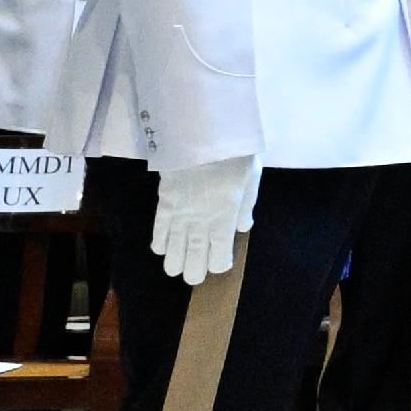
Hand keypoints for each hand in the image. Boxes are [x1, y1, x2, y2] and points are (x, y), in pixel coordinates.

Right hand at [152, 155, 260, 283]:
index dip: (219, 263)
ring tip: (175, 269)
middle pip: (194, 256)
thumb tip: (241, 229)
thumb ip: (246, 206)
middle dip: (193, 271)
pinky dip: (160, 242)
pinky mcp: (164, 202)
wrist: (201, 133)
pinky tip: (161, 249)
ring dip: (174, 261)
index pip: (220, 253)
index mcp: (225, 217)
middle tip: (192, 276)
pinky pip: (159, 229)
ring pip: (174, 248)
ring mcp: (180, 213)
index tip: (219, 263)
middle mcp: (201, 221)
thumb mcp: (251, 177)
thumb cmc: (232, 153)